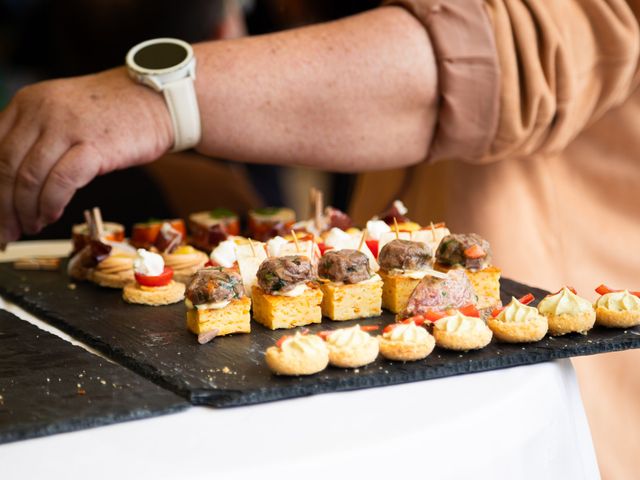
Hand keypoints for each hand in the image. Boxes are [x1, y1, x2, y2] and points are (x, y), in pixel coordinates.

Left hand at [0, 67, 172, 245]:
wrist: (157, 100)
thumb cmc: (115, 113)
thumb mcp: (64, 114)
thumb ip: (37, 137)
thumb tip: (13, 182)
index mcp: (28, 102)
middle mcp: (41, 111)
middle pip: (4, 167)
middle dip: (2, 206)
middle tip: (5, 230)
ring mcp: (67, 127)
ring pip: (28, 178)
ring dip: (25, 211)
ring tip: (30, 227)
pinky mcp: (94, 145)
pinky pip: (61, 182)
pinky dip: (50, 204)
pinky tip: (50, 216)